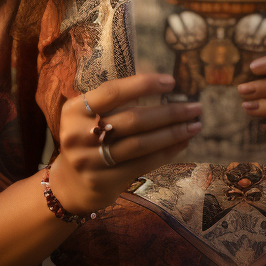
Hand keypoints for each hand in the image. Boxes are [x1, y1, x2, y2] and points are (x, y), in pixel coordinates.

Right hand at [50, 73, 200, 213]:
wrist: (70, 184)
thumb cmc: (88, 139)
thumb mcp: (90, 116)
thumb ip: (116, 103)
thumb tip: (164, 87)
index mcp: (75, 110)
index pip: (113, 92)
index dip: (143, 85)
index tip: (171, 82)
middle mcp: (79, 134)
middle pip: (132, 120)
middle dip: (169, 112)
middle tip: (195, 107)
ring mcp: (90, 160)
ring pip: (140, 144)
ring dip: (172, 134)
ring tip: (195, 125)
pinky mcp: (104, 181)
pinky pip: (142, 164)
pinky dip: (165, 153)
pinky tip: (181, 144)